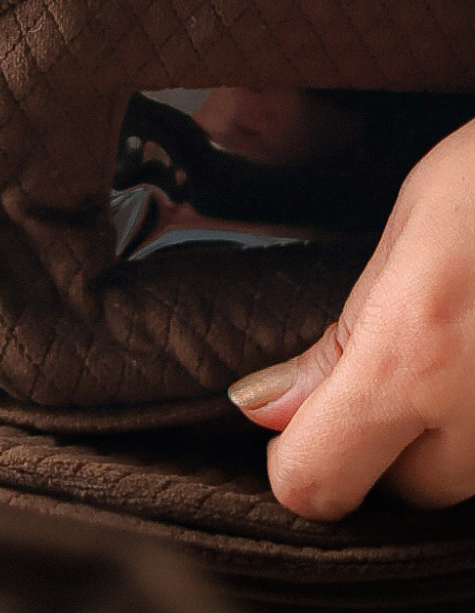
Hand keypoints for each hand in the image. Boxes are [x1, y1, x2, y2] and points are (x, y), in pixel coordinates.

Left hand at [229, 117, 474, 518]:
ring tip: (464, 345)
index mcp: (413, 358)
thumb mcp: (407, 235)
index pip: (316, 480)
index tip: (291, 426)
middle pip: (402, 490)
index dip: (294, 460)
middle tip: (396, 361)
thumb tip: (269, 404)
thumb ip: (343, 336)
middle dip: (381, 444)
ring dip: (450, 436)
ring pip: (469, 481)